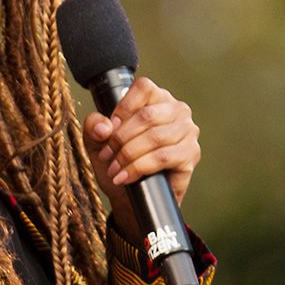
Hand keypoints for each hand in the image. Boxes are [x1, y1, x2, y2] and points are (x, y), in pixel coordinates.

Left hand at [86, 78, 200, 245]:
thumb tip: (104, 127)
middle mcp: (177, 110)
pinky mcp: (190, 154)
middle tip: (106, 156)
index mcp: (157, 98)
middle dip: (121, 138)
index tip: (108, 130)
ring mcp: (188, 131)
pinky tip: (126, 177)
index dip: (123, 108)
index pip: (143, 87)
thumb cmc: (120, 161)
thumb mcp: (98, 142)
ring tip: (114, 169)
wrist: (133, 196)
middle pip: (147, 115)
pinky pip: (162, 157)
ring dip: (128, 155)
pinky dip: (139, 167)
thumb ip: (94, 127)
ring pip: (154, 137)